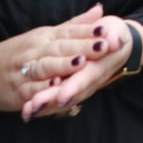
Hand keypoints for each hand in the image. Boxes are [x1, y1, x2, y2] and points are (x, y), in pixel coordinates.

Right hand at [0, 4, 116, 112]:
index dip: (88, 31)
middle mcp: (35, 50)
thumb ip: (75, 25)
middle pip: (61, 47)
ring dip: (63, 65)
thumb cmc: (23, 51)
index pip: (69, 31)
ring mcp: (25, 70)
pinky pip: (31, 89)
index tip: (106, 29)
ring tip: (81, 62)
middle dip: (82, 46)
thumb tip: (100, 9)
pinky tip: (55, 87)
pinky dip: (42, 89)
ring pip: (45, 66)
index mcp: (45, 36)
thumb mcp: (48, 35)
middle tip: (103, 45)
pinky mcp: (18, 91)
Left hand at [21, 14, 142, 120]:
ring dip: (44, 105)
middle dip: (52, 98)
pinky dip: (41, 106)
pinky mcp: (69, 87)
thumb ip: (114, 36)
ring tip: (28, 109)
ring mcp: (79, 86)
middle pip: (69, 92)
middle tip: (35, 103)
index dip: (74, 86)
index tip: (61, 96)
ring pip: (60, 99)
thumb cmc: (113, 35)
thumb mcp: (116, 31)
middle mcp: (88, 81)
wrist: (116, 43)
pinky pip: (54, 100)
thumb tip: (115, 41)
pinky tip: (26, 111)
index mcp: (99, 66)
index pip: (85, 78)